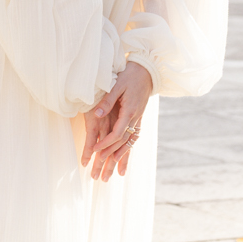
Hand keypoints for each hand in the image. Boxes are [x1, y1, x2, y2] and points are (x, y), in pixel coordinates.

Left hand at [80, 61, 153, 182]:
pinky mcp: (139, 118)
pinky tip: (125, 158)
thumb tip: (97, 114)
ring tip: (114, 171)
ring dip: (121, 157)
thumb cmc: (130, 75)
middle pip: (123, 142)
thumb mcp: (117, 85)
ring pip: (130, 142)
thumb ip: (107, 100)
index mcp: (130, 111)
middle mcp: (136, 118)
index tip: (94, 151)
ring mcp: (138, 119)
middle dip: (111, 156)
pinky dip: (129, 148)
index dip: (105, 144)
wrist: (147, 70)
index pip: (117, 133)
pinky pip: (134, 137)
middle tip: (100, 167)